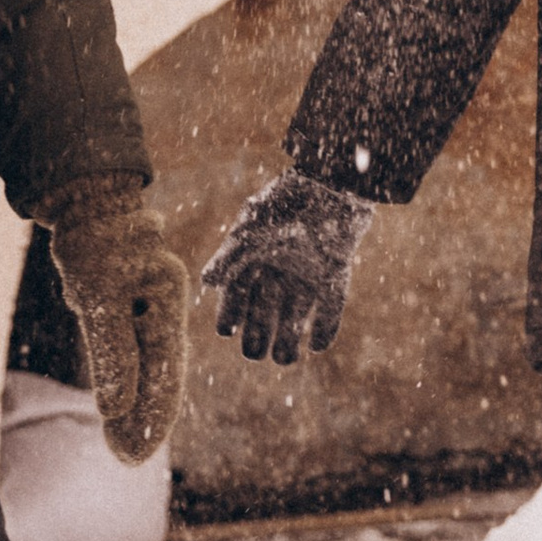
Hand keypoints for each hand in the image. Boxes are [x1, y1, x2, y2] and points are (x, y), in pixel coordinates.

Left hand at [39, 176, 190, 464]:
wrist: (87, 202)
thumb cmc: (93, 243)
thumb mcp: (98, 296)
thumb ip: (111, 352)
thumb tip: (117, 407)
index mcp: (167, 303)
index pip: (165, 372)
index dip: (153, 416)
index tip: (136, 454)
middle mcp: (164, 309)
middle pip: (163, 374)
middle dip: (147, 419)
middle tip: (130, 460)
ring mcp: (149, 308)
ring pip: (149, 367)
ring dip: (137, 406)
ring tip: (124, 446)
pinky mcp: (131, 308)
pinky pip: (135, 353)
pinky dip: (128, 382)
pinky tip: (120, 407)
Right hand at [202, 172, 373, 364]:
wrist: (335, 181)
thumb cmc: (289, 199)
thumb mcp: (254, 225)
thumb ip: (231, 255)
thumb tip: (205, 282)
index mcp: (255, 255)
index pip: (237, 292)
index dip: (230, 312)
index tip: (226, 330)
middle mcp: (280, 268)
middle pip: (264, 310)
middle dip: (258, 335)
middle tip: (254, 354)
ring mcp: (309, 272)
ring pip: (295, 314)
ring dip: (289, 338)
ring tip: (283, 359)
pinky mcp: (336, 274)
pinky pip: (330, 307)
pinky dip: (325, 327)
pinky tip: (316, 344)